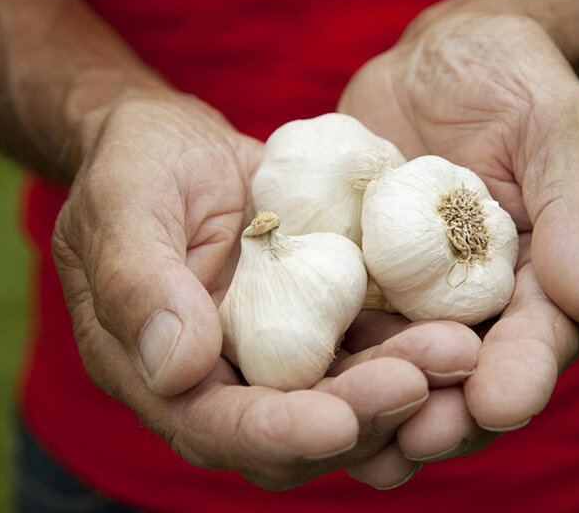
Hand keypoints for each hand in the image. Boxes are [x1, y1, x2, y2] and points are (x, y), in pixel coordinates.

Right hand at [51, 93, 477, 488]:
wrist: (182, 145)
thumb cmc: (138, 165)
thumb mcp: (124, 200)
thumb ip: (137, 280)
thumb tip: (175, 367)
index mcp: (155, 368)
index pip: (215, 425)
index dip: (275, 433)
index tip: (338, 421)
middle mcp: (223, 378)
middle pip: (296, 431)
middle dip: (360, 414)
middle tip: (421, 379)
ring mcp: (277, 353)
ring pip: (346, 397)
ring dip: (403, 384)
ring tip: (454, 350)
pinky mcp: (320, 323)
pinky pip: (369, 348)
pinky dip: (411, 345)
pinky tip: (455, 326)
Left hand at [340, 14, 578, 457]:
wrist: (435, 64)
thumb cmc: (510, 80)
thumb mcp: (555, 124)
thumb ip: (578, 206)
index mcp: (539, 279)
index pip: (537, 338)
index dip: (521, 373)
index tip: (500, 401)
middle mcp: (474, 303)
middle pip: (463, 375)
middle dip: (445, 412)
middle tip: (417, 439)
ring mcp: (410, 297)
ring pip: (396, 365)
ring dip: (376, 404)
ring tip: (353, 434)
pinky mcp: (357, 279)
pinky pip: (339, 321)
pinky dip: (322, 354)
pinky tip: (295, 382)